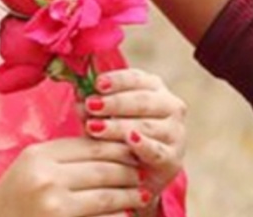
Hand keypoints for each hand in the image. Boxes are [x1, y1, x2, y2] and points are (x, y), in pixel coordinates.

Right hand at [0, 137, 150, 216]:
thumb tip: (111, 148)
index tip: (134, 153)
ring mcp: (53, 205)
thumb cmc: (12, 201)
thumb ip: (65, 156)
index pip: (90, 146)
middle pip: (102, 168)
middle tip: (143, 174)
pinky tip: (126, 216)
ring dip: (129, 195)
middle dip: (129, 172)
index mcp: (38, 155)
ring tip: (142, 195)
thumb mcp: (30, 168)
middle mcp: (45, 177)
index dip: (118, 148)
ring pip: (106, 196)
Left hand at [81, 69, 186, 203]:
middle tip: (91, 105)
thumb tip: (78, 95)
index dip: (117, 80)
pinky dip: (143, 144)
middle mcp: (170, 106)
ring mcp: (175, 132)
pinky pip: (157, 150)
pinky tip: (130, 140)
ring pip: (146, 125)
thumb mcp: (106, 117)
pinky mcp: (173, 158)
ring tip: (95, 127)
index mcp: (154, 88)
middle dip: (115, 103)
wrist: (141, 174)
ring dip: (119, 126)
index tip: (97, 84)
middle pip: (142, 100)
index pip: (136, 78)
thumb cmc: (120, 136)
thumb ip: (94, 106)